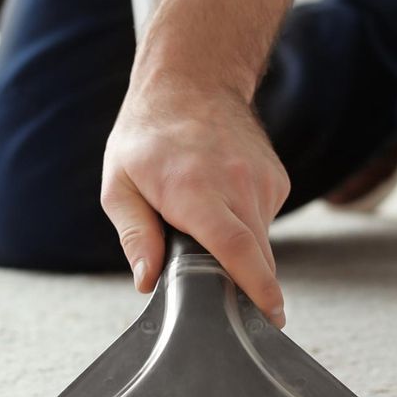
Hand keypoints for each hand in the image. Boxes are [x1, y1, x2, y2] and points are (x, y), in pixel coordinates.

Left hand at [100, 74, 290, 326]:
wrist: (192, 82)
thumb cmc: (148, 136)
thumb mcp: (119, 184)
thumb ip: (134, 235)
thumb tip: (147, 281)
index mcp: (194, 189)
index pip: (235, 247)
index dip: (256, 286)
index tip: (271, 314)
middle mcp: (236, 184)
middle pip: (255, 255)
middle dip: (244, 285)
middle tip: (219, 292)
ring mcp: (262, 180)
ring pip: (262, 241)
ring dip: (239, 250)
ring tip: (204, 222)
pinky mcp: (277, 180)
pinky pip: (265, 221)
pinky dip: (246, 225)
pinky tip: (222, 202)